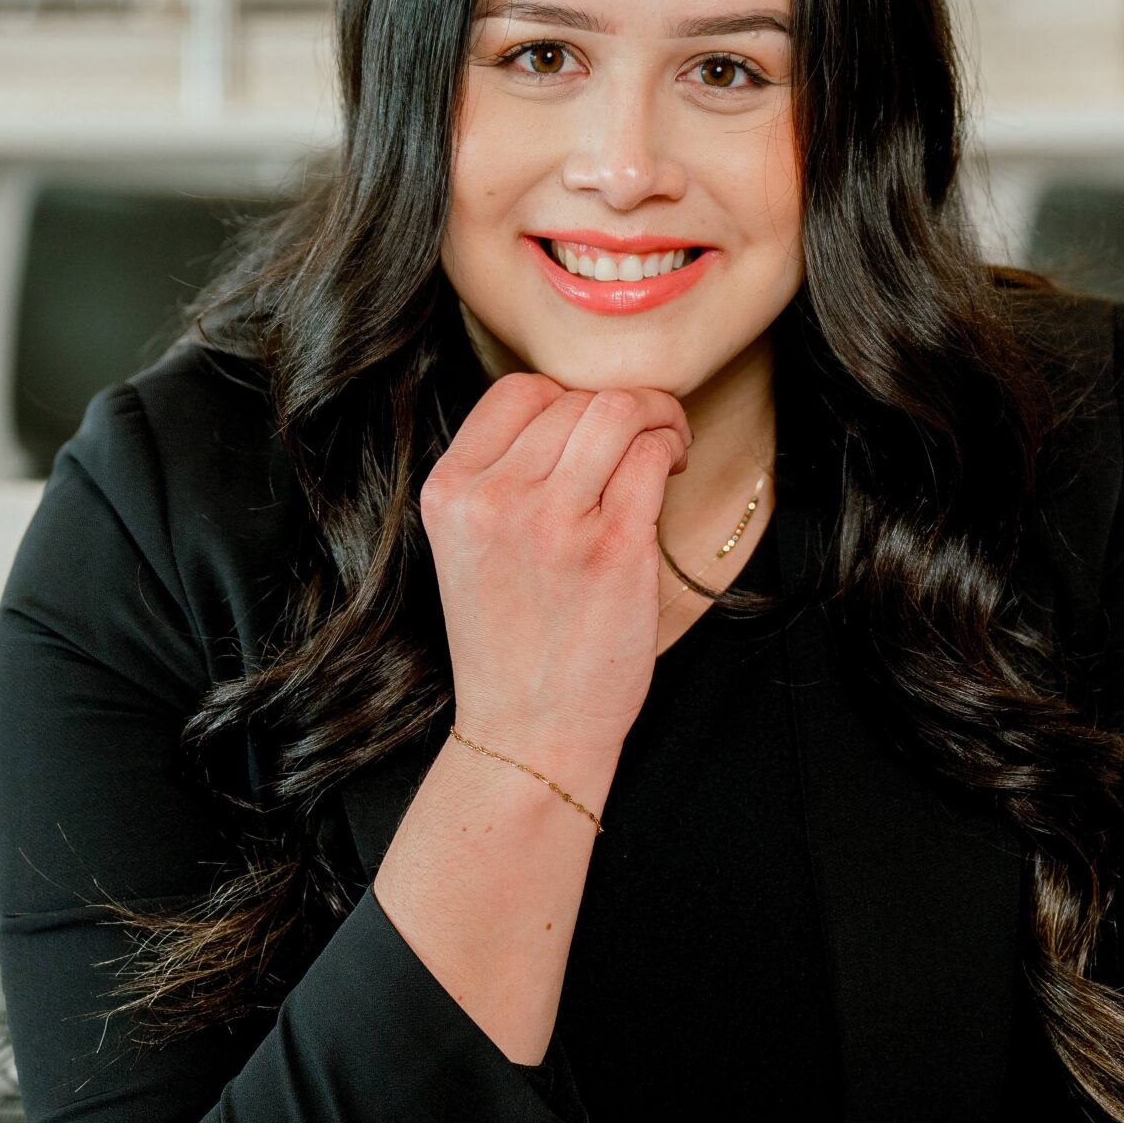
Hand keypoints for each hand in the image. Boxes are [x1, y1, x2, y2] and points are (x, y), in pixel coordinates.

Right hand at [420, 372, 691, 757]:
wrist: (529, 730)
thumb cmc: (512, 643)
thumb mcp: (471, 547)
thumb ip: (502, 479)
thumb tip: (577, 413)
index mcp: (450, 493)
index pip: (517, 392)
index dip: (568, 396)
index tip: (594, 425)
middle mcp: (494, 500)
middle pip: (574, 398)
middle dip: (623, 404)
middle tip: (648, 433)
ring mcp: (554, 523)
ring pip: (617, 411)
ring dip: (655, 414)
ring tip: (666, 444)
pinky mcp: (612, 548)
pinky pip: (651, 457)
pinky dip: (670, 450)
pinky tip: (673, 470)